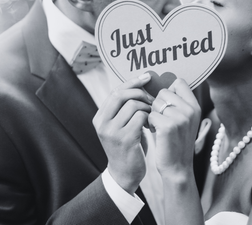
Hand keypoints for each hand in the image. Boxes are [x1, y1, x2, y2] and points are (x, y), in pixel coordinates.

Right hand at [93, 73, 153, 193]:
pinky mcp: (124, 139)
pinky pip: (141, 117)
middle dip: (140, 93)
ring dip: (147, 107)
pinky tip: (151, 125)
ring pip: (133, 105)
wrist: (125, 174)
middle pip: (122, 94)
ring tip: (151, 116)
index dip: (132, 82)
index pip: (116, 91)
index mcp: (100, 117)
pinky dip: (149, 118)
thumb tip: (140, 84)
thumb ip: (124, 108)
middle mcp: (102, 123)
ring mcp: (112, 131)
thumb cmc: (127, 146)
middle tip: (152, 100)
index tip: (147, 77)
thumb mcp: (120, 126)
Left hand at [148, 79, 200, 179]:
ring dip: (153, 114)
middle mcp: (190, 110)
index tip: (167, 105)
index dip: (168, 92)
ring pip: (155, 103)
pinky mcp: (168, 126)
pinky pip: (150, 114)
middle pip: (164, 92)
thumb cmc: (177, 142)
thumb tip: (162, 86)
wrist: (178, 167)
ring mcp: (180, 118)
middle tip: (162, 119)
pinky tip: (156, 132)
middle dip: (158, 104)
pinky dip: (149, 123)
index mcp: (195, 106)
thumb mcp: (184, 120)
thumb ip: (178, 103)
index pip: (179, 83)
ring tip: (159, 126)